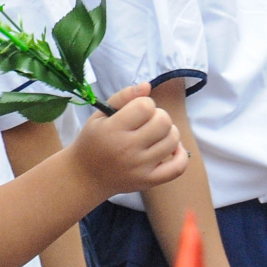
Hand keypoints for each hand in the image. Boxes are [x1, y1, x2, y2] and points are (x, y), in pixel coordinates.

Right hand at [69, 82, 187, 196]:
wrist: (86, 176)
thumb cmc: (92, 141)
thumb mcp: (99, 115)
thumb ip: (122, 97)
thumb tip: (147, 86)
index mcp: (113, 129)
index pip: (145, 106)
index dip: (144, 103)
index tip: (136, 109)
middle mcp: (128, 149)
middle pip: (163, 122)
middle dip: (158, 115)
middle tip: (147, 121)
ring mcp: (140, 167)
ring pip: (173, 140)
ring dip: (168, 132)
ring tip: (156, 133)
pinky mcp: (149, 181)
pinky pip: (178, 167)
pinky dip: (181, 155)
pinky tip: (171, 149)